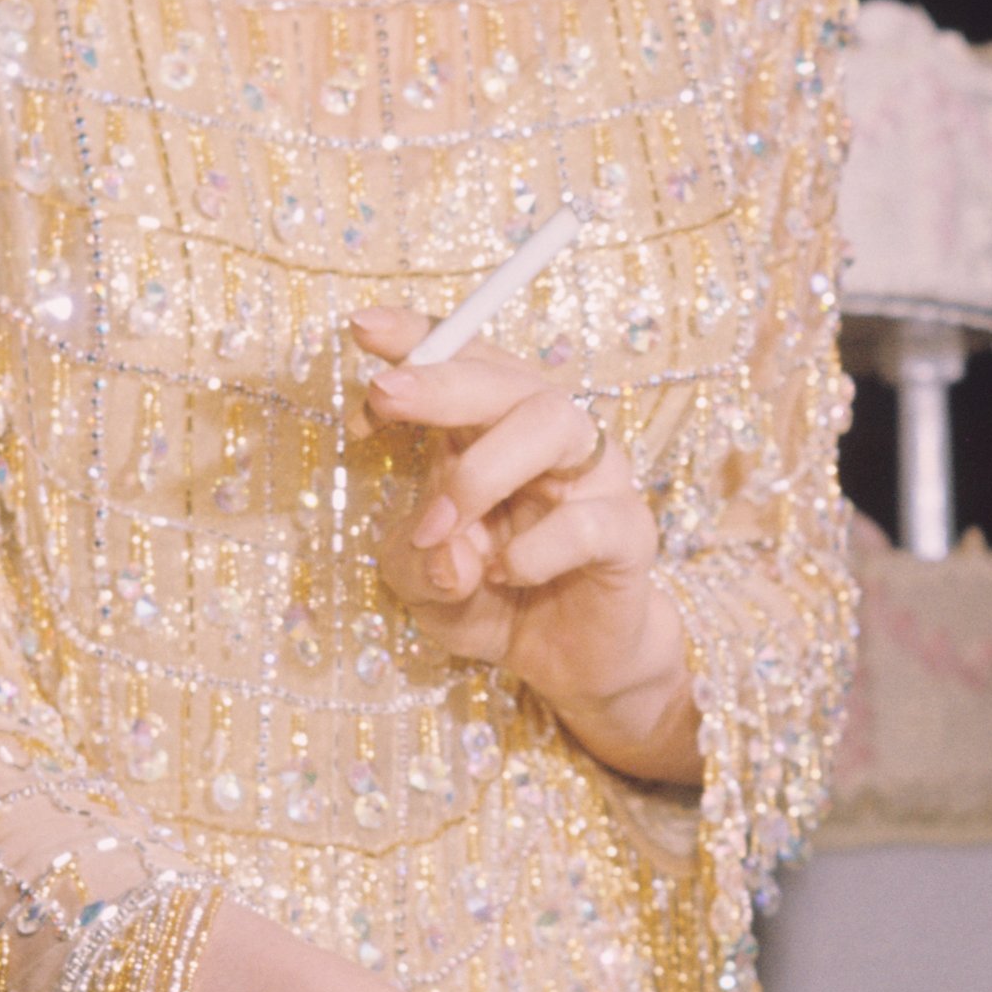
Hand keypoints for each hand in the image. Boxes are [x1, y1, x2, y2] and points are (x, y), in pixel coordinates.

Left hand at [352, 305, 696, 785]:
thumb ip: (416, 560)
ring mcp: (594, 479)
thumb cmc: (493, 599)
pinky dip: (533, 550)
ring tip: (440, 525)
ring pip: (555, 422)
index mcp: (491, 428)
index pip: (464, 360)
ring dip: (483, 469)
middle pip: (508, 377)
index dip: (419, 336)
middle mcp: (547, 438)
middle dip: (441, 381)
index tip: (363, 330)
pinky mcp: (628, 533)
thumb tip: (446, 546)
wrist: (566, 662)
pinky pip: (587, 522)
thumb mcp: (423, 581)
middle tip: (384, 395)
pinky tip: (505, 576)